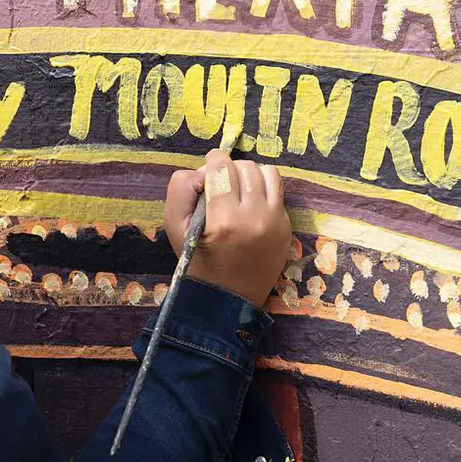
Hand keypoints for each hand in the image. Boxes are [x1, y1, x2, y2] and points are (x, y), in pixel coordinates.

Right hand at [163, 150, 290, 307]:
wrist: (227, 300)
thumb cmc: (196, 263)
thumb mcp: (174, 228)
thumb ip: (181, 189)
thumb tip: (204, 170)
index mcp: (224, 221)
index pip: (221, 168)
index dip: (212, 161)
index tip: (208, 169)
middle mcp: (254, 218)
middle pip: (244, 167)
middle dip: (229, 169)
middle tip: (220, 183)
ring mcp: (275, 223)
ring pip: (266, 173)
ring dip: (250, 174)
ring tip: (238, 188)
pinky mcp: (286, 227)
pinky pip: (278, 190)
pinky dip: (264, 189)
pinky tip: (251, 203)